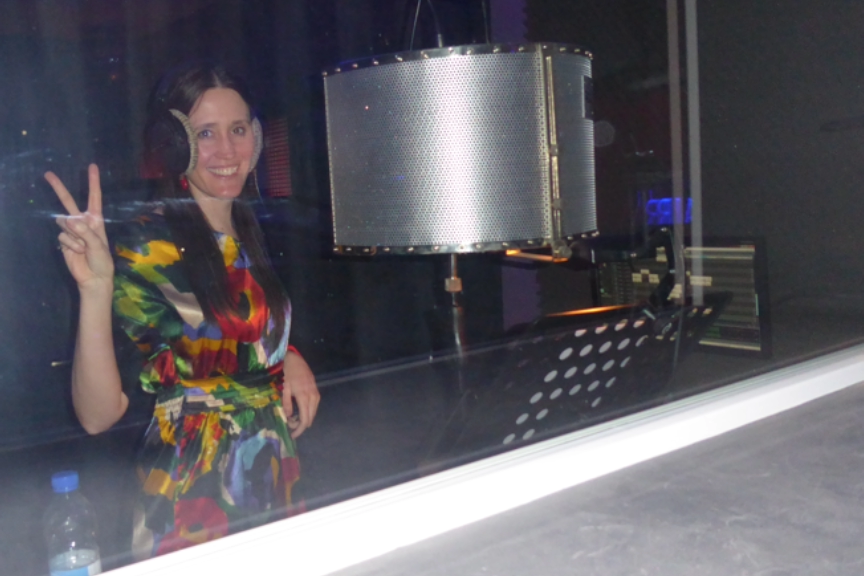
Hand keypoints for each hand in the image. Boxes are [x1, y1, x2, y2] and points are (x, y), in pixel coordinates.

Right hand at [45, 164, 113, 291]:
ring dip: (74, 236)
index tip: (92, 166)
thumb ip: (85, 232)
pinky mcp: (63, 240)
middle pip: (68, 202)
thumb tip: (69, 220)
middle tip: (47, 173)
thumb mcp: (98, 245)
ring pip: (64, 223)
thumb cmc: (102, 260)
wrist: (93, 277)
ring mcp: (71, 230)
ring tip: (84, 248)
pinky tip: (77, 252)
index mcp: (96, 220)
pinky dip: (70, 244)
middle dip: (58, 187)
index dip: (93, 182)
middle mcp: (82, 222)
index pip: (94, 198)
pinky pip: (62, 236)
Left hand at [282, 350, 319, 438]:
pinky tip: (300, 411)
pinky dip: (308, 413)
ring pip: (313, 414)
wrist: (297, 360)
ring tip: (293, 418)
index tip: (292, 435)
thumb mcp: (285, 388)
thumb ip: (287, 403)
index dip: (299, 430)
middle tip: (290, 425)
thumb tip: (290, 417)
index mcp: (304, 397)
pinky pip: (314, 408)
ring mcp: (316, 395)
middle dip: (301, 425)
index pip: (305, 419)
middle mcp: (313, 397)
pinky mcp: (317, 393)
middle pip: (310, 419)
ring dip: (305, 419)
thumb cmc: (289, 373)